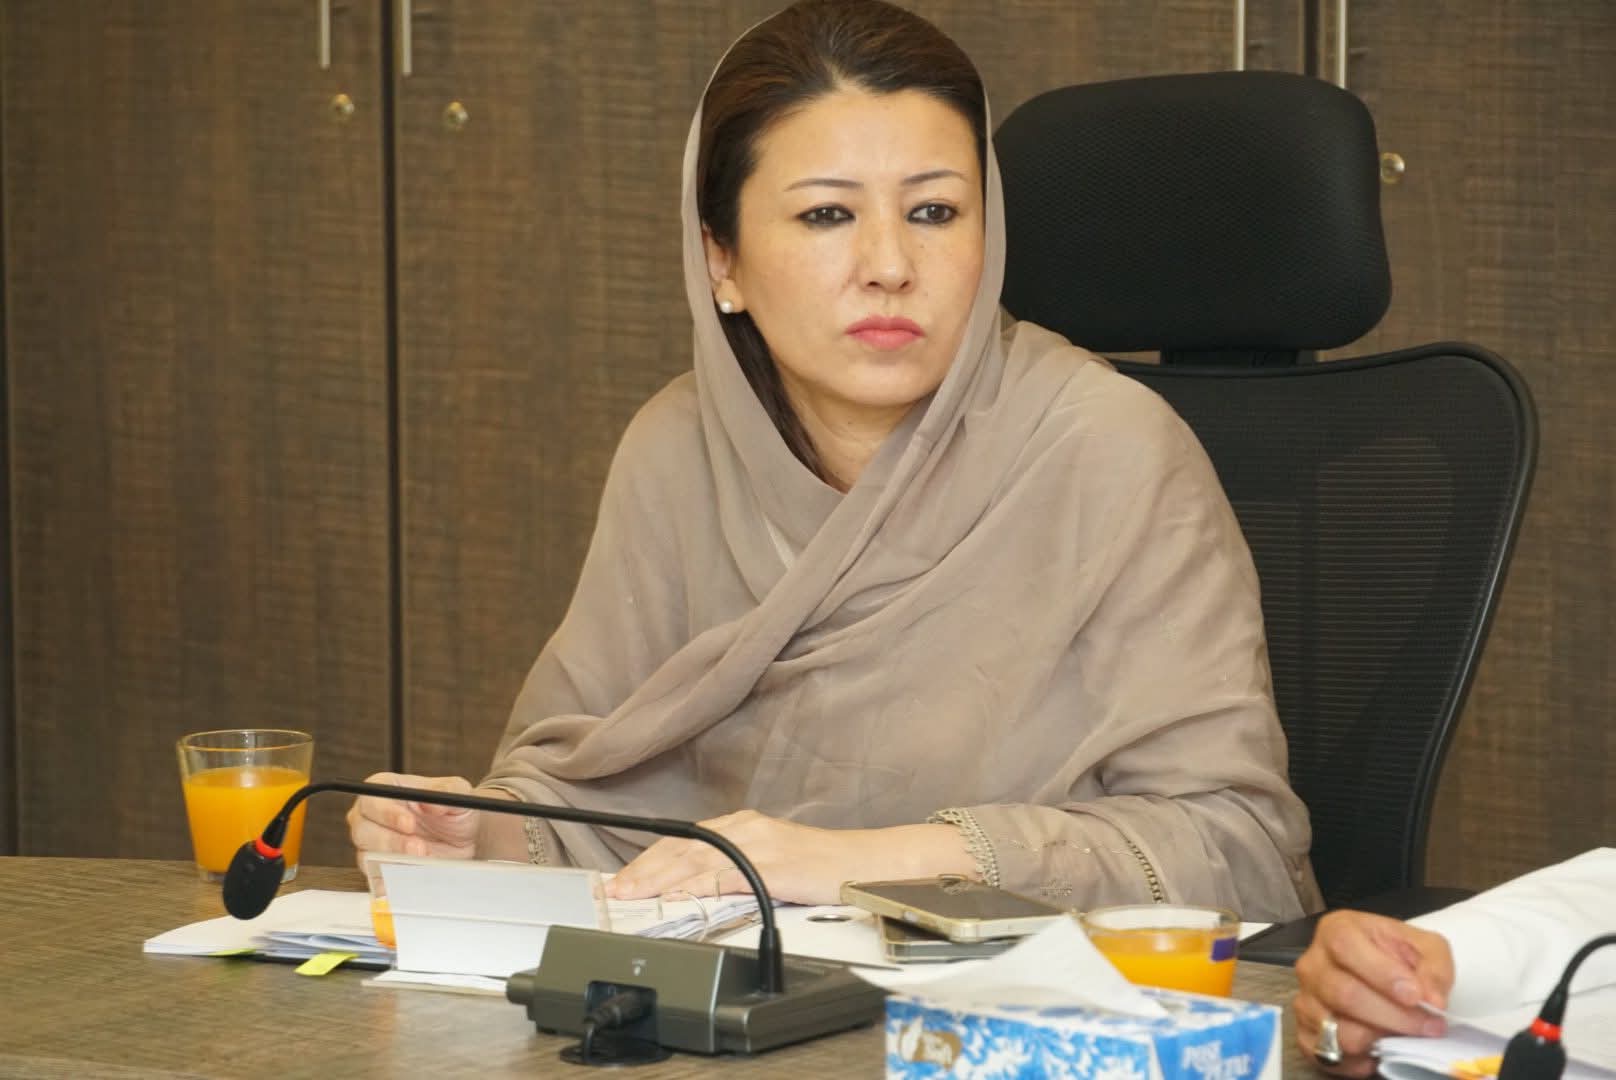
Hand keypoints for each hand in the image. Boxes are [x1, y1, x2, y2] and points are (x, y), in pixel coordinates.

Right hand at [346, 772, 481, 868]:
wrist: (463, 839)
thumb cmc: (453, 809)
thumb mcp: (457, 791)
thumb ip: (446, 790)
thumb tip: (431, 803)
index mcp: (385, 789)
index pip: (372, 799)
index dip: (387, 812)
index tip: (409, 823)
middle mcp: (371, 817)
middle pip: (363, 830)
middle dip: (392, 842)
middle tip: (418, 848)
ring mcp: (371, 845)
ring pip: (367, 857)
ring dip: (394, 862)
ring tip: (423, 862)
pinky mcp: (378, 870)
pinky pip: (377, 879)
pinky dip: (393, 882)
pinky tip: (411, 880)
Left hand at [603, 811, 971, 906]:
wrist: (866, 865)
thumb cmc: (824, 868)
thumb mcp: (772, 864)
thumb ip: (737, 872)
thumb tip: (700, 892)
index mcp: (744, 826)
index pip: (686, 841)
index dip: (652, 860)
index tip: (626, 879)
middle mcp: (747, 828)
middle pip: (683, 847)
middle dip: (645, 870)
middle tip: (616, 891)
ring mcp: (759, 845)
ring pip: (697, 859)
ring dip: (660, 879)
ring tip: (634, 895)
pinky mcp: (772, 866)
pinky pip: (726, 876)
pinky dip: (696, 886)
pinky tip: (677, 897)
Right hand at [1292, 910, 1454, 1076]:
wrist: (1378, 974)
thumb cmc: (1396, 957)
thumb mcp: (1424, 947)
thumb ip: (1433, 966)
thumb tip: (1432, 1000)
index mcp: (1336, 931)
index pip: (1347, 948)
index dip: (1382, 974)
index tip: (1415, 996)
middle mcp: (1312, 965)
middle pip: (1345, 994)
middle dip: (1394, 1016)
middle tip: (1429, 1026)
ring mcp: (1305, 1001)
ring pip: (1340, 1032)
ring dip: (1381, 1040)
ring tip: (1403, 1034)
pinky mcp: (1305, 1034)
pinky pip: (1330, 1057)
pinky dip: (1360, 1061)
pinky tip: (1380, 1048)